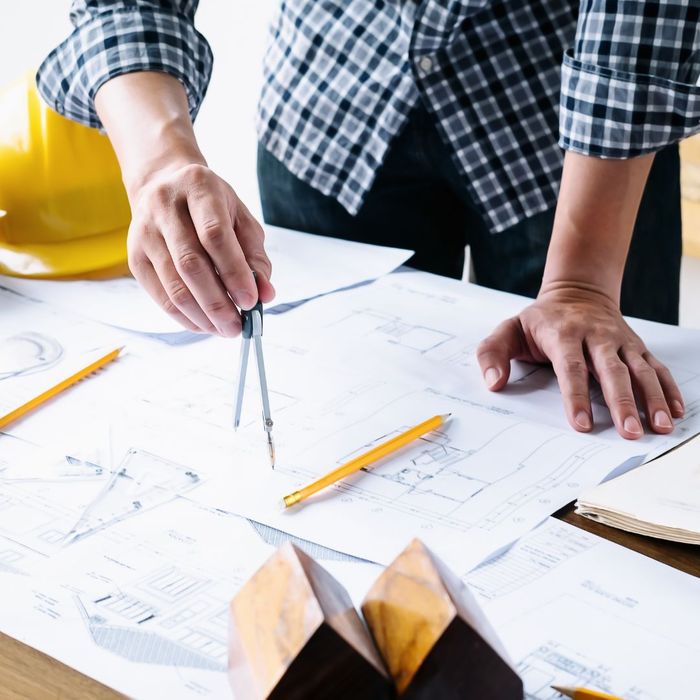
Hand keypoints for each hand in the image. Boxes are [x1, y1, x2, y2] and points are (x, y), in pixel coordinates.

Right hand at [127, 163, 274, 335]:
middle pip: (191, 264)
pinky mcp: (135, 256)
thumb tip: (265, 295)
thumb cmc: (211, 207)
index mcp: (198, 188)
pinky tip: (204, 324)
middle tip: (237, 326)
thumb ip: (256, 257)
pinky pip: (160, 296)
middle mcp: (164, 206)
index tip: (251, 301)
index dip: (234, 272)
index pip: (214, 235)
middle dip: (217, 302)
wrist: (163, 186)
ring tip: (224, 329)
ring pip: (174, 285)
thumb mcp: (241, 220)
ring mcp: (144, 232)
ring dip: (202, 316)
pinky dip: (184, 317)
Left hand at [476, 286, 684, 438]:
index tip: (582, 424)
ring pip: (640, 370)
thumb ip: (493, 353)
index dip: (576, 396)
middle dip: (622, 402)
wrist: (577, 291)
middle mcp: (596, 336)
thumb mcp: (509, 329)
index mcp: (564, 334)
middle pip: (611, 371)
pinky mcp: (636, 347)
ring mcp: (620, 341)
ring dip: (652, 399)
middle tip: (629, 433)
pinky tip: (674, 412)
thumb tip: (493, 382)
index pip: (571, 367)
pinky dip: (668, 388)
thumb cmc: (540, 320)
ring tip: (659, 427)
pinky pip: (656, 367)